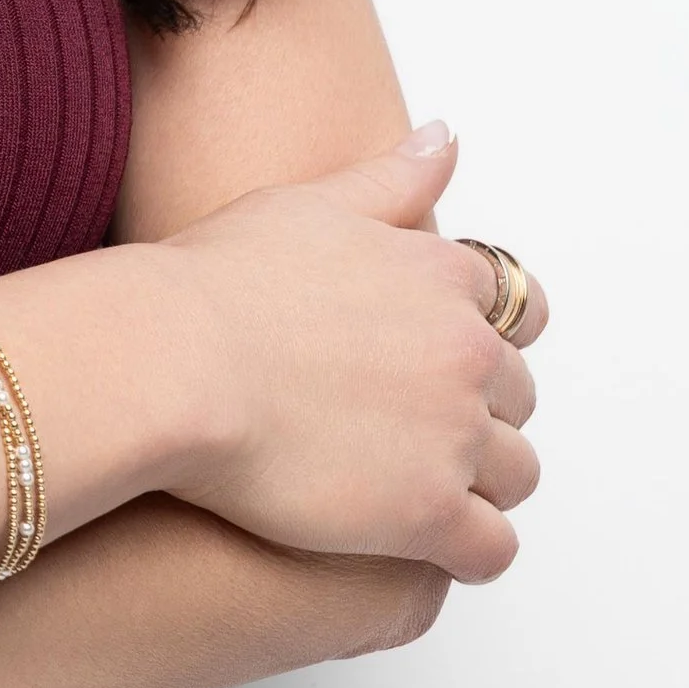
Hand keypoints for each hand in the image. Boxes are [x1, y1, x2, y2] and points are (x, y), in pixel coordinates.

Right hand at [148, 123, 544, 584]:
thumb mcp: (309, 202)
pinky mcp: (429, 514)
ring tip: (414, 489)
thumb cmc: (216, 282)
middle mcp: (467, 351)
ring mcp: (455, 436)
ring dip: (480, 483)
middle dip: (479, 412)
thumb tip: (446, 138)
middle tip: (407, 430)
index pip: (514, 310)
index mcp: (443, 275)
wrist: (170, 363)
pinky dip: (469, 548)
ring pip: (517, 473)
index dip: (472, 337)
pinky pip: (491, 548)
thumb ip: (391, 177)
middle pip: (518, 396)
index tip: (426, 359)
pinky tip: (421, 543)